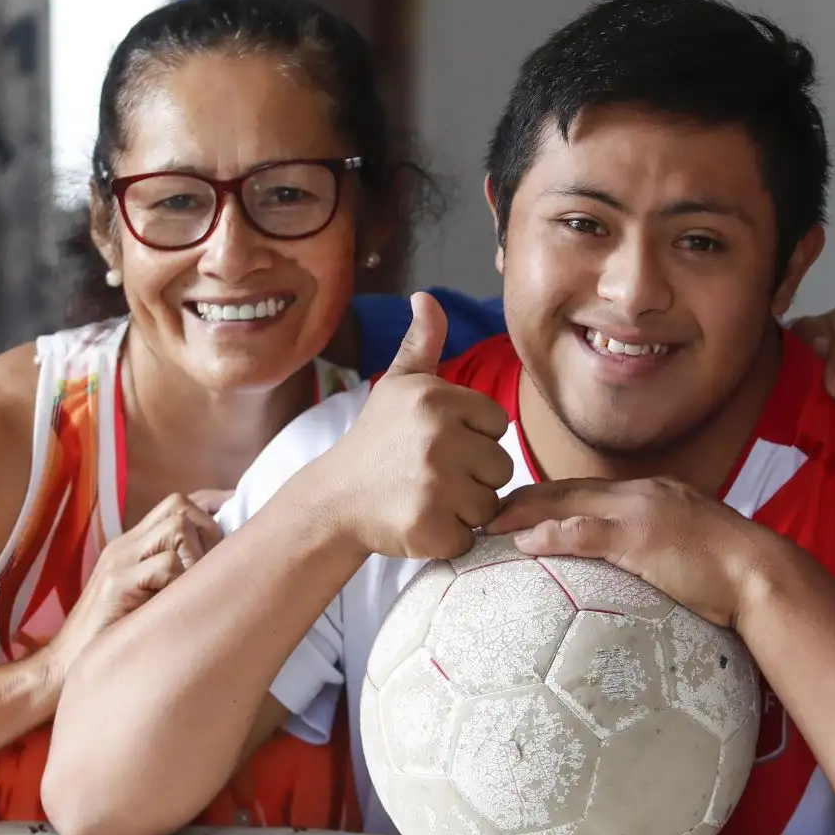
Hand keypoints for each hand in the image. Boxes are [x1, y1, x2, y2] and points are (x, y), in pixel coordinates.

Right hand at [38, 488, 228, 681]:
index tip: (237, 515)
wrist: (63, 668)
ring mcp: (118, 563)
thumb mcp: (148, 599)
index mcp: (132, 546)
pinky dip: (181, 583)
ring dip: (198, 555)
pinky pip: (166, 566)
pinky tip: (173, 607)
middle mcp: (125, 546)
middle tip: (217, 567)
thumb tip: (225, 566)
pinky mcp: (115, 586)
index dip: (211, 506)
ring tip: (194, 588)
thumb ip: (174, 577)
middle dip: (209, 529)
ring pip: (177, 527)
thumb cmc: (115, 639)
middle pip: (179, 505)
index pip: (177, 504)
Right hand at [306, 292, 513, 560]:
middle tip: (431, 475)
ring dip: (465, 509)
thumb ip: (422, 343)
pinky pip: (470, 537)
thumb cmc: (374, 442)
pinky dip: (451, 538)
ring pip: (490, 504)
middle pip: (501, 466)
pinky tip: (421, 522)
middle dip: (473, 476)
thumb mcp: (397, 386)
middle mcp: (438, 437)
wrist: (333, 501)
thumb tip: (427, 297)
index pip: (497, 424)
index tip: (440, 444)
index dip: (475, 438)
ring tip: (426, 497)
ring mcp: (434, 485)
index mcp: (436, 398)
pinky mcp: (430, 527)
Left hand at [488, 478, 773, 628]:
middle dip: (523, 497)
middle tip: (485, 509)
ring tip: (490, 524)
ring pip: (568, 502)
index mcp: (652, 494)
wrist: (760, 573)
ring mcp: (640, 512)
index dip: (548, 496)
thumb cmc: (731, 573)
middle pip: (568, 488)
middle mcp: (641, 493)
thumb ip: (658, 550)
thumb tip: (639, 569)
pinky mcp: (641, 538)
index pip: (588, 489)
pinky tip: (524, 543)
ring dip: (524, 512)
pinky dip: (550, 534)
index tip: (517, 506)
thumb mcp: (690, 549)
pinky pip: (585, 532)